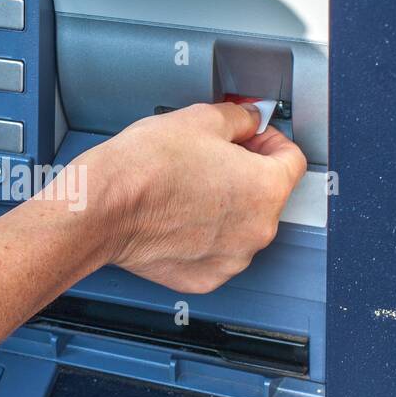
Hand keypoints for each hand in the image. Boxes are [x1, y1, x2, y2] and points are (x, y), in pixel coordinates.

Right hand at [80, 102, 306, 292]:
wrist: (102, 207)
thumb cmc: (145, 168)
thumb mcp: (201, 118)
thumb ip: (239, 118)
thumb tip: (249, 121)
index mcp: (266, 190)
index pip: (292, 159)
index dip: (270, 140)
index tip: (252, 137)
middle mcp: (257, 231)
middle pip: (266, 195)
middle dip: (245, 173)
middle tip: (211, 157)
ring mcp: (231, 260)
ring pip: (241, 226)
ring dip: (225, 206)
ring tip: (188, 187)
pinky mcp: (203, 277)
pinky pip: (215, 251)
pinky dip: (203, 235)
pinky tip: (178, 214)